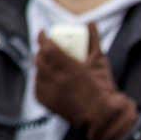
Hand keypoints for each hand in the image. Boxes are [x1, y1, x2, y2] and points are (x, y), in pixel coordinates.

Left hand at [35, 23, 137, 139]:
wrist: (102, 116)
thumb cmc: (103, 87)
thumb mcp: (100, 62)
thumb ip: (94, 40)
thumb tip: (90, 23)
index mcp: (71, 69)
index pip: (48, 48)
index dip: (42, 38)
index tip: (43, 33)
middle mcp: (57, 81)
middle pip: (39, 59)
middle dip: (41, 51)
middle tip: (46, 48)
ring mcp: (50, 92)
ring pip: (37, 72)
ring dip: (41, 65)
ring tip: (48, 62)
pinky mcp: (45, 101)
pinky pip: (37, 85)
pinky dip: (41, 79)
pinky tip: (48, 76)